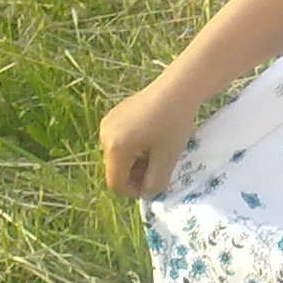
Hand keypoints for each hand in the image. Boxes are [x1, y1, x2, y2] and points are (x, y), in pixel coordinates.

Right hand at [99, 82, 196, 199]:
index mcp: (115, 148)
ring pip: (117, 156)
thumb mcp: (167, 158)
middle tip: (159, 165)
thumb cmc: (174, 123)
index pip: (116, 184)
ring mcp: (107, 123)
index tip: (154, 184)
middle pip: (115, 169)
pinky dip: (133, 147)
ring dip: (135, 161)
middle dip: (136, 174)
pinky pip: (119, 141)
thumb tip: (146, 193)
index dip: (134, 191)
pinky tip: (151, 137)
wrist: (177, 89)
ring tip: (157, 150)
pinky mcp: (113, 115)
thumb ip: (154, 183)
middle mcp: (105, 136)